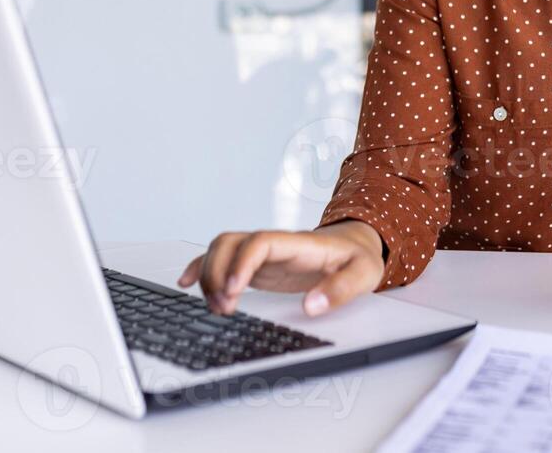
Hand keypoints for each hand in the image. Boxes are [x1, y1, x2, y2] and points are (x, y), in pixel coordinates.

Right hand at [176, 220, 385, 317]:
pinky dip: (200, 268)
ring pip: (221, 249)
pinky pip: (221, 258)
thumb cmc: (358, 257)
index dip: (241, 263)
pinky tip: (187, 283)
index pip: (260, 242)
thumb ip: (341, 289)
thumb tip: (313, 306)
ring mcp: (263, 254)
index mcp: (298, 244)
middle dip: (217, 273)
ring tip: (218, 308)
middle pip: (230, 242)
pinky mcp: (256, 265)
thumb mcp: (364, 274)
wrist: (355, 244)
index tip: (234, 291)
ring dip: (209, 275)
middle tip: (224, 308)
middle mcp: (274, 244)